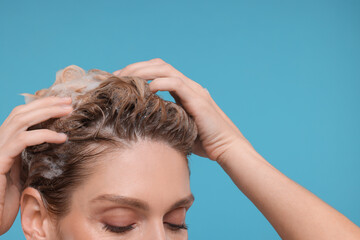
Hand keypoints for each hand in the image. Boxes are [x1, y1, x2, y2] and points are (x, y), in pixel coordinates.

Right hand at [0, 96, 72, 234]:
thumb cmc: (10, 198)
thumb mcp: (26, 171)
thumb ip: (35, 154)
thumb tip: (58, 142)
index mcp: (5, 142)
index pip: (22, 115)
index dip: (41, 105)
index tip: (63, 102)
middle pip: (21, 112)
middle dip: (46, 103)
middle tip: (69, 101)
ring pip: (20, 120)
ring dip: (47, 112)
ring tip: (68, 112)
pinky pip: (22, 140)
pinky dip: (43, 135)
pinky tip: (62, 138)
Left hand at [113, 58, 251, 160]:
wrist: (226, 149)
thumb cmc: (203, 142)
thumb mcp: (178, 127)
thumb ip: (164, 120)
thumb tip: (140, 124)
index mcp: (183, 91)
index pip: (158, 71)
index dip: (138, 71)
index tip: (119, 80)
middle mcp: (189, 86)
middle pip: (159, 64)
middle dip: (135, 67)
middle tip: (116, 75)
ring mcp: (194, 91)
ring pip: (166, 69)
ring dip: (143, 71)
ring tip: (126, 77)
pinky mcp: (198, 100)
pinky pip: (177, 84)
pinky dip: (160, 82)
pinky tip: (147, 89)